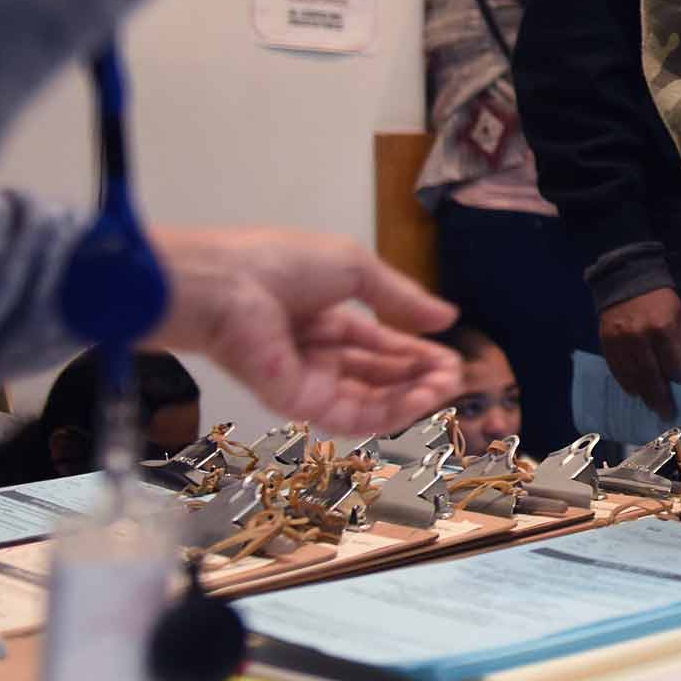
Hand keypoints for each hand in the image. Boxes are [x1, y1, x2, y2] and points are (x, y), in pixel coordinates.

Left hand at [145, 227, 460, 432]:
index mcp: (322, 319)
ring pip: (369, 401)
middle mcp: (315, 355)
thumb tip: (447, 317)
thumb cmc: (282, 265)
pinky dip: (389, 412)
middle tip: (457, 376)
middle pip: (377, 376)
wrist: (223, 284)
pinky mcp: (297, 404)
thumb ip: (399, 298)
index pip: (377, 344)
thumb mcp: (354, 268)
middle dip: (419, 376)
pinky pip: (350, 416)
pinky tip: (420, 399)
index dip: (416, 351)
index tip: (451, 357)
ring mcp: (306, 382)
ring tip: (446, 386)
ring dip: (411, 397)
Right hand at [600, 287, 680, 418]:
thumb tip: (678, 374)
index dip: (677, 383)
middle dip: (659, 397)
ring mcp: (619, 341)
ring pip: (631, 376)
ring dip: (642, 394)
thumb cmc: (660, 300)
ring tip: (652, 406)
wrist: (628, 280)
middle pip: (650, 375)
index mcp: (661, 329)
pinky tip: (634, 391)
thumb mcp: (678, 316)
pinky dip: (626, 383)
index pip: (671, 364)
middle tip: (666, 413)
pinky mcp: (606, 342)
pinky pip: (616, 369)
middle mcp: (639, 337)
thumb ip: (678, 344)